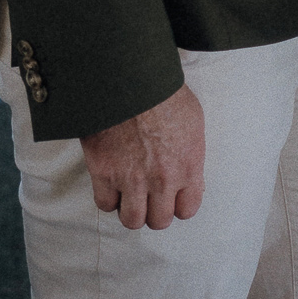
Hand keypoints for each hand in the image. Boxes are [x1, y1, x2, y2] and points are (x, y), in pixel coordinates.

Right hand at [80, 82, 204, 229]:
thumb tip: (189, 175)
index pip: (188, 209)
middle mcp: (162, 179)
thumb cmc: (163, 92)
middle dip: (155, 211)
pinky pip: (105, 204)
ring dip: (131, 210)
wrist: (130, 77)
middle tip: (149, 197)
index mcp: (188, 165)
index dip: (178, 205)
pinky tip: (111, 184)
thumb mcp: (193, 120)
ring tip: (130, 194)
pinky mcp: (104, 173)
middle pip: (160, 221)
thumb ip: (192, 154)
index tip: (171, 197)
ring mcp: (132, 178)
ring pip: (132, 220)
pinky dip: (108, 198)